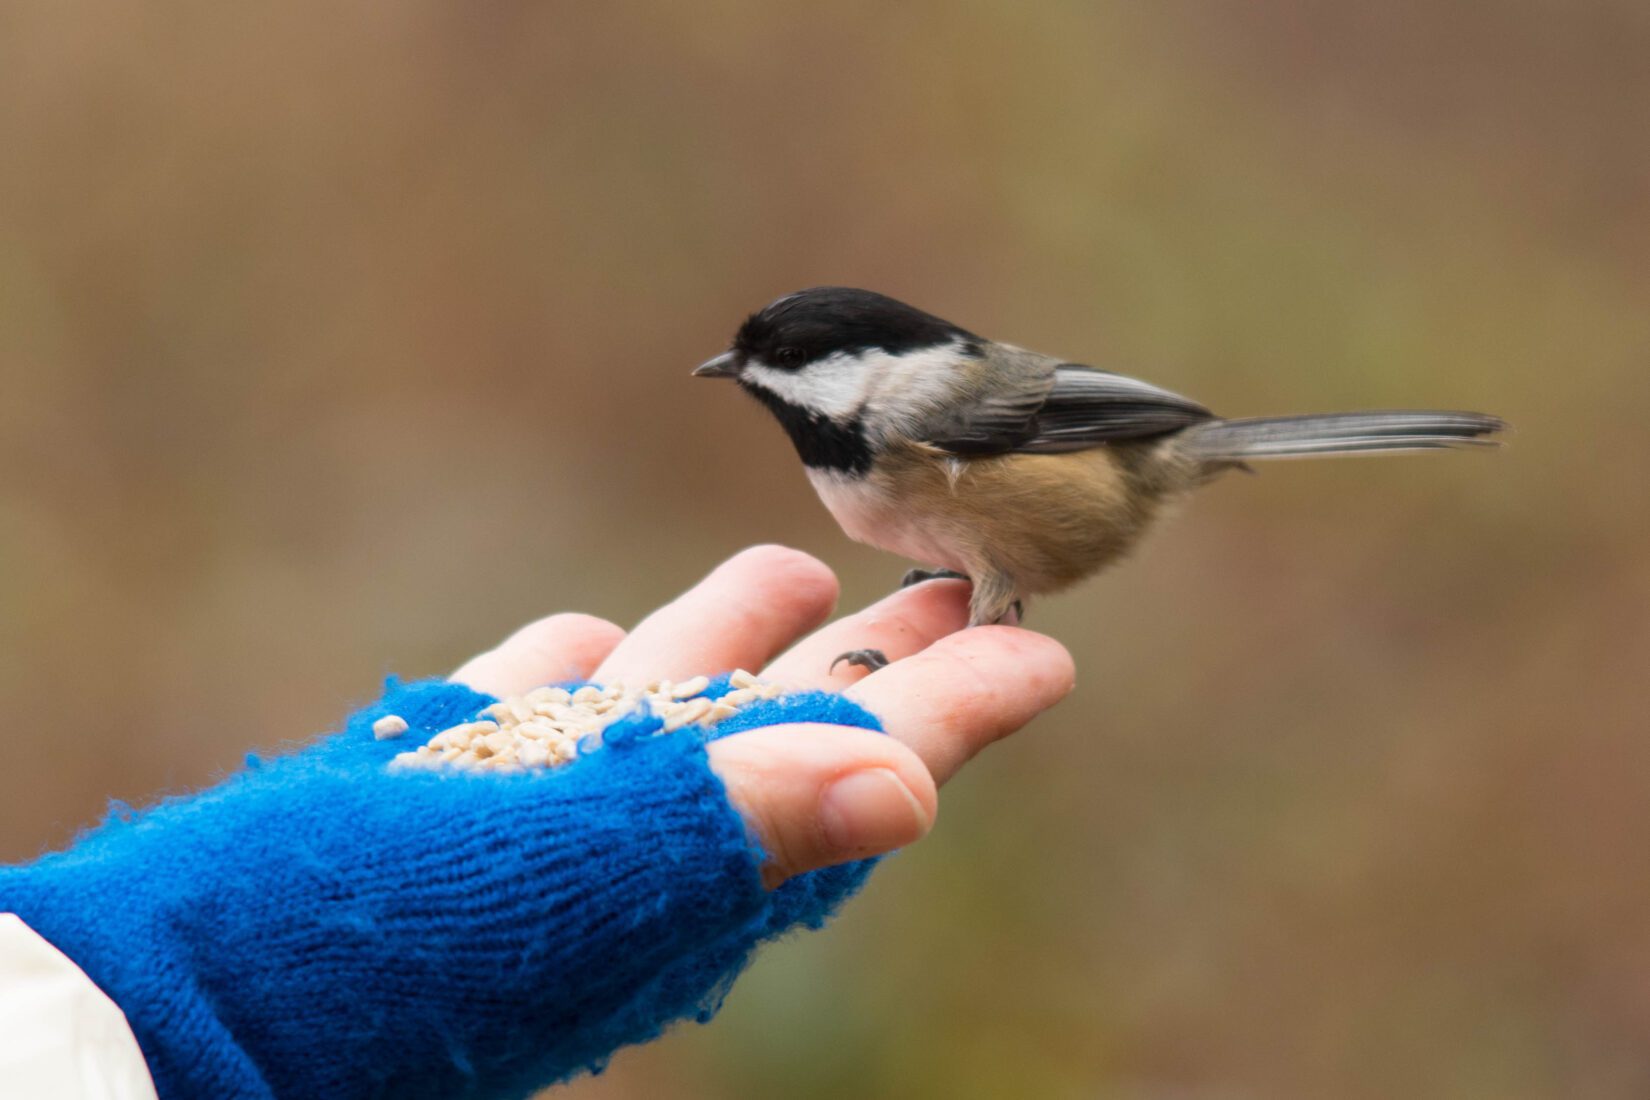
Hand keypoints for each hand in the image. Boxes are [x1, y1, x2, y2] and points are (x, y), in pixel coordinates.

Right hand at [452, 545, 1074, 886]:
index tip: (1049, 652)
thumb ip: (753, 816)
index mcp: (703, 853)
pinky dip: (588, 663)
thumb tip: (915, 789)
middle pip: (790, 719)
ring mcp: (541, 805)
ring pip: (668, 697)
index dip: (961, 706)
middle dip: (878, 654)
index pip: (866, 762)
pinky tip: (604, 632)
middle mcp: (639, 833)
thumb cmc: (411, 936)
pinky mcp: (444, 782)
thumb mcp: (598, 868)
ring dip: (743, 638)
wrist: (207, 991)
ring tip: (806, 569)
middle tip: (954, 581)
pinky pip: (539, 705)